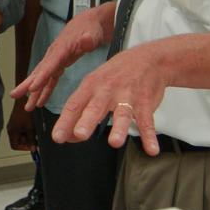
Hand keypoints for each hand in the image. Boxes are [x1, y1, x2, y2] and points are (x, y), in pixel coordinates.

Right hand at [6, 97, 36, 150]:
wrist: (25, 99)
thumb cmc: (25, 112)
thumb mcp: (30, 128)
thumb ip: (31, 140)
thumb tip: (33, 148)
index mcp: (12, 132)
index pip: (15, 146)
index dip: (24, 148)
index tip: (32, 146)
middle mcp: (11, 129)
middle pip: (19, 141)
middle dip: (28, 141)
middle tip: (35, 138)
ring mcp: (14, 125)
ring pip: (22, 136)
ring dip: (29, 135)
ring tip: (35, 130)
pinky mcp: (18, 121)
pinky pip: (23, 130)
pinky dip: (29, 130)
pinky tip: (33, 126)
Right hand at [11, 2, 113, 111]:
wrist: (90, 22)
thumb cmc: (91, 27)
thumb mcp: (92, 32)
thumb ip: (88, 38)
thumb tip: (86, 40)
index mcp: (61, 48)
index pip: (49, 64)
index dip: (41, 76)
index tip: (32, 88)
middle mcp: (54, 54)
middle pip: (38, 71)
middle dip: (27, 84)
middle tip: (15, 95)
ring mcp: (56, 60)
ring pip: (41, 77)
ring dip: (33, 92)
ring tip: (27, 106)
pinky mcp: (60, 64)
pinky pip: (50, 79)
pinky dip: (45, 90)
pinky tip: (40, 102)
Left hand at [49, 43, 166, 155]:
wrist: (148, 59)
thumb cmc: (116, 75)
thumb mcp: (95, 84)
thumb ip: (82, 109)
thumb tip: (68, 135)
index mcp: (91, 86)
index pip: (74, 104)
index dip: (65, 121)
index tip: (57, 137)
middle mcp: (106, 91)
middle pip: (95, 108)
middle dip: (86, 121)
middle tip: (79, 135)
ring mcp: (127, 96)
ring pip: (122, 114)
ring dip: (118, 128)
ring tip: (115, 142)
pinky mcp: (145, 103)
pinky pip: (147, 121)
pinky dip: (149, 135)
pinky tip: (151, 149)